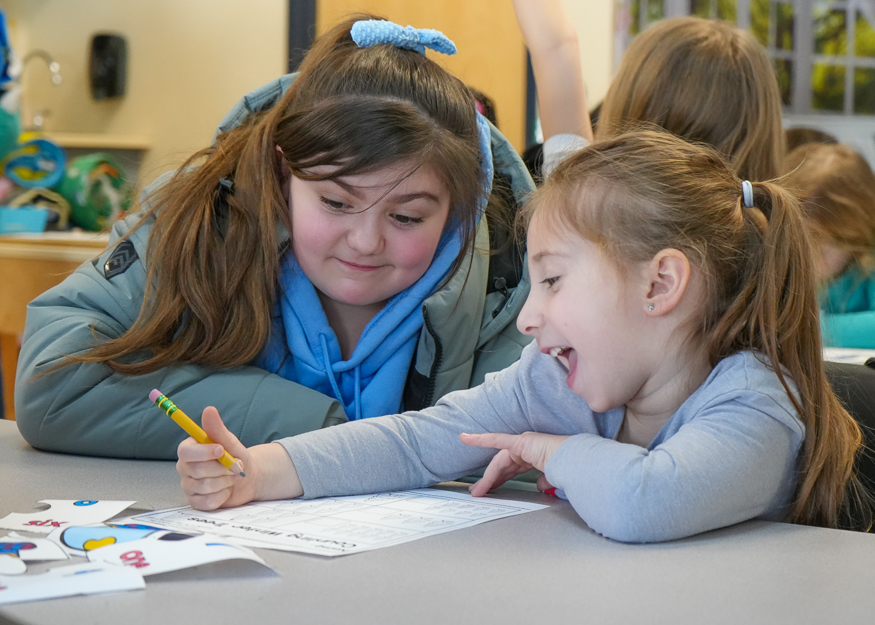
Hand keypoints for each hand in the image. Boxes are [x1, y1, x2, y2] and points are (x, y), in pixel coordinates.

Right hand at [177, 406, 301, 509]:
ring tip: (234, 476)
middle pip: (197, 470)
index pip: (185, 451)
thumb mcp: (230, 441)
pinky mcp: (195, 502)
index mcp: (189, 450)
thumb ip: (217, 428)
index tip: (221, 449)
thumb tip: (209, 410)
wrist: (248, 477)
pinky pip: (206, 502)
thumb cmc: (236, 456)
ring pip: (204, 486)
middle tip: (236, 465)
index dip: (203, 452)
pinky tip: (227, 490)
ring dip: (226, 481)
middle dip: (222, 468)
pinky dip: (222, 496)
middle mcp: (185, 467)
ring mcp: (188, 486)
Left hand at [460, 431, 568, 495]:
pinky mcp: (521, 442)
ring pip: (499, 464)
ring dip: (487, 478)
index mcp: (535, 457)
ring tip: (477, 491)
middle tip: (478, 493)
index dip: (500, 479)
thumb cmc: (570, 470)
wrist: (577, 463)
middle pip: (503, 467)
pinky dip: (481, 439)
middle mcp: (527, 449)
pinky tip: (465, 438)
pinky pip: (497, 440)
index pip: (513, 469)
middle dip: (490, 481)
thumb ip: (545, 481)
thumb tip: (540, 486)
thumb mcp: (553, 480)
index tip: (490, 488)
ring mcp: (523, 444)